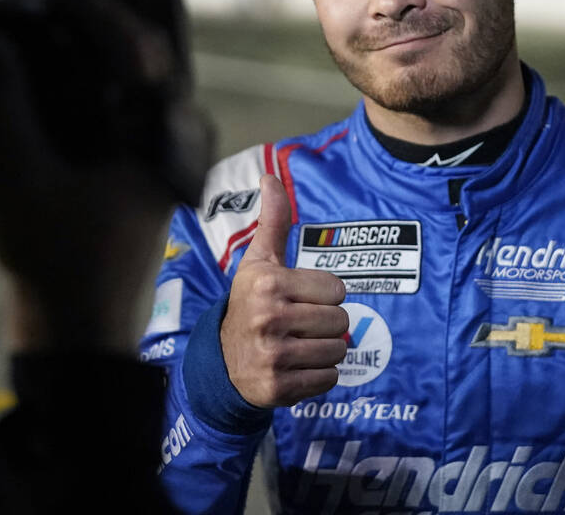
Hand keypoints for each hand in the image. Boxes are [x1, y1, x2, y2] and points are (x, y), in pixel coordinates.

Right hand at [0, 29, 173, 353]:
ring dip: (71, 49)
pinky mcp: (128, 163)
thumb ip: (1, 102)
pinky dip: (69, 82)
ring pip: (115, 77)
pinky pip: (104, 103)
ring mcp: (152, 149)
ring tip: (22, 18)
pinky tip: (29, 67)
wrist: (73, 330)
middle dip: (77, 20)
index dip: (94, 8)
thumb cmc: (58, 261)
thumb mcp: (21, 176)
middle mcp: (171, 134)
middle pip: (129, 53)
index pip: (143, 44)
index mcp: (166, 133)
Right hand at [220, 174, 347, 407]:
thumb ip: (273, 221)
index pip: (337, 290)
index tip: (301, 298)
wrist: (223, 360)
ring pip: (338, 351)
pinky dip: (319, 376)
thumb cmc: (250, 302)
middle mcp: (268, 318)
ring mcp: (273, 356)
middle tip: (301, 324)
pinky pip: (328, 380)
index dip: (325, 295)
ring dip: (325, 350)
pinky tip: (296, 367)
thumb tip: (270, 176)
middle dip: (327, 323)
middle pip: (341, 322)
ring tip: (299, 345)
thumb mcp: (259, 261)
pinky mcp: (279, 388)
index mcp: (267, 283)